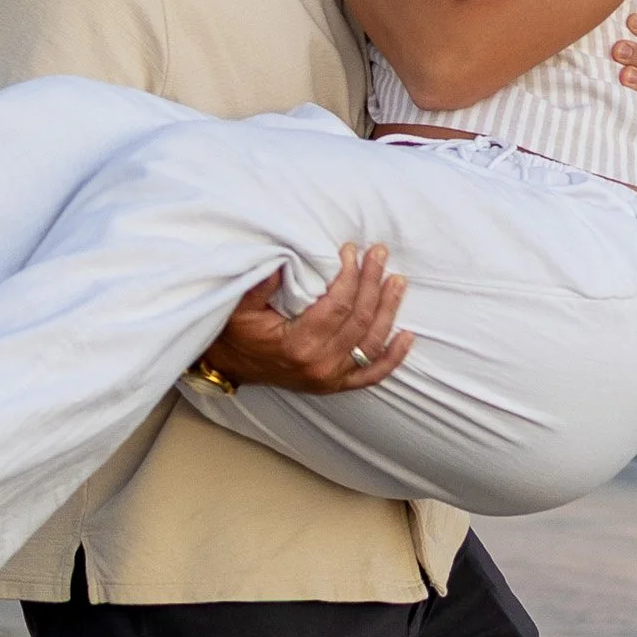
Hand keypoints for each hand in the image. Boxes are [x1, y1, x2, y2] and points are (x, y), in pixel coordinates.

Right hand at [200, 244, 411, 393]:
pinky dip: (393, 358)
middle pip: (358, 319)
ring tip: (397, 281)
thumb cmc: (236, 332)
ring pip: (371, 343)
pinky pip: (371, 375)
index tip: (352, 251)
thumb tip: (285, 259)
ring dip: (388, 310)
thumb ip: (261, 283)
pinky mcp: (335, 385)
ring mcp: (329, 378)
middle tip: (379, 254)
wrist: (229, 365)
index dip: (350, 275)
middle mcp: (319, 364)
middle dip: (372, 282)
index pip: (338, 305)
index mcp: (298, 344)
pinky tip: (407, 337)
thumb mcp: (240, 305)